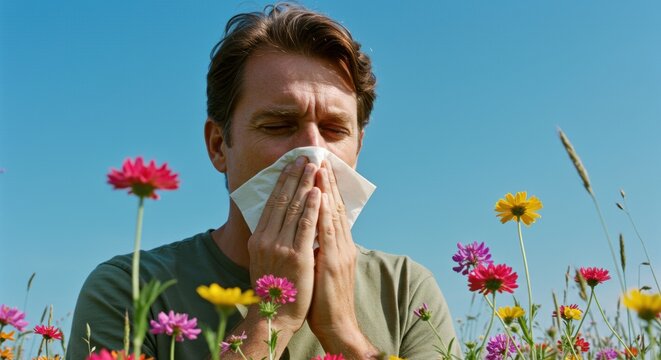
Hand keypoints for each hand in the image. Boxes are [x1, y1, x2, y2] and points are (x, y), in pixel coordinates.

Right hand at [247, 156, 319, 331]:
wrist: (276, 314)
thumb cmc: (274, 287)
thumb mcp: (264, 259)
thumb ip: (270, 238)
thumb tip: (278, 217)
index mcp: (258, 238)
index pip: (272, 203)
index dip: (283, 181)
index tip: (291, 165)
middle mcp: (267, 239)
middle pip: (283, 200)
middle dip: (295, 176)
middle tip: (305, 158)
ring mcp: (281, 247)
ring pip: (296, 208)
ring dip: (306, 184)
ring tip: (314, 167)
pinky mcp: (298, 256)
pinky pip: (307, 226)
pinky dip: (313, 207)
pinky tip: (319, 192)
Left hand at [308, 161, 376, 356]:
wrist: (337, 324)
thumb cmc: (325, 299)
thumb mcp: (324, 268)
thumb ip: (321, 248)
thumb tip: (309, 232)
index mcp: (339, 245)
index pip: (332, 210)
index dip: (326, 188)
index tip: (318, 168)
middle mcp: (342, 244)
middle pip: (333, 206)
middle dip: (326, 181)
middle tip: (318, 157)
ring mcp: (339, 252)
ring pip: (331, 213)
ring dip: (325, 188)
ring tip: (318, 167)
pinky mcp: (334, 262)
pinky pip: (326, 231)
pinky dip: (322, 211)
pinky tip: (317, 196)